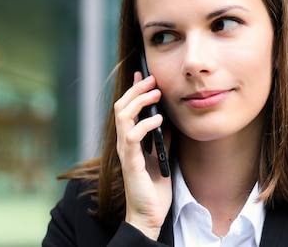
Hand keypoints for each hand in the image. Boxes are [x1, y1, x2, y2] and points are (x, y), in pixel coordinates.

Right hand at [114, 72, 172, 239]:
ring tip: (155, 93)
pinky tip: (158, 120)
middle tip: (151, 78)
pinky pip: (132, 136)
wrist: (149, 213)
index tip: (143, 73)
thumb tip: (167, 118)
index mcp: (130, 140)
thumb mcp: (162, 154)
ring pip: (122, 115)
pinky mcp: (130, 162)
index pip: (127, 108)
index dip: (133, 89)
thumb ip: (161, 137)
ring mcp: (125, 151)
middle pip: (121, 106)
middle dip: (135, 89)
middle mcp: (123, 142)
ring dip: (138, 101)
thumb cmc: (153, 187)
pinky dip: (144, 124)